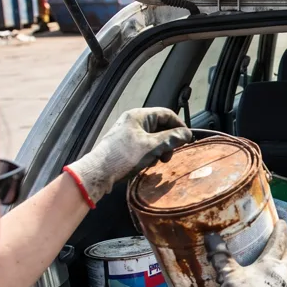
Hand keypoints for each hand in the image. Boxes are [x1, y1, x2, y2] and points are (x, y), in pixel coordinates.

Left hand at [65, 107, 193, 204]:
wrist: (98, 173)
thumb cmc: (124, 156)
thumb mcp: (152, 147)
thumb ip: (171, 138)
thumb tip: (188, 134)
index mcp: (139, 116)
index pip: (167, 114)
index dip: (179, 126)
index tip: (187, 139)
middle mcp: (133, 121)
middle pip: (160, 126)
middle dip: (169, 141)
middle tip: (170, 155)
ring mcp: (128, 133)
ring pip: (153, 137)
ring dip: (160, 149)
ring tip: (158, 161)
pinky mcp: (125, 145)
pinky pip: (145, 145)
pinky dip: (151, 153)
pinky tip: (148, 163)